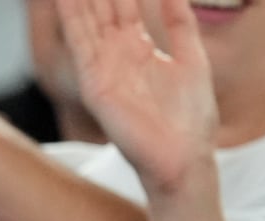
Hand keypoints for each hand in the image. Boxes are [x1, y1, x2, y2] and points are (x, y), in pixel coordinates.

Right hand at [56, 0, 216, 191]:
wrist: (184, 160)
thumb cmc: (190, 120)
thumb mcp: (191, 58)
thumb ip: (179, 22)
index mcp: (135, 50)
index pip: (120, 2)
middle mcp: (113, 56)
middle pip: (99, 4)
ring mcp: (102, 69)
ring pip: (86, 17)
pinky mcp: (96, 84)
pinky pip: (81, 42)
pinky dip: (72, 15)